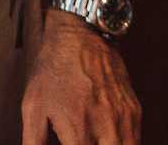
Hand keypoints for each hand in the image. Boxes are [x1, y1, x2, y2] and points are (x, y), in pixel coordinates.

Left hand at [22, 14, 140, 144]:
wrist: (81, 34)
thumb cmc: (54, 70)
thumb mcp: (33, 106)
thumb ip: (34, 142)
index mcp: (79, 131)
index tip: (68, 142)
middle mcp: (107, 129)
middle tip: (78, 139)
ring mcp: (125, 121)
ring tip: (89, 138)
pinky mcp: (134, 112)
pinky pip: (134, 141)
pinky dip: (121, 143)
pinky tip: (104, 136)